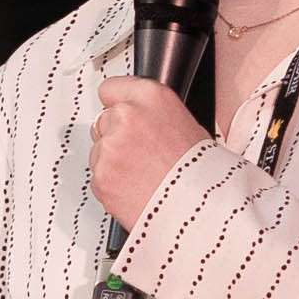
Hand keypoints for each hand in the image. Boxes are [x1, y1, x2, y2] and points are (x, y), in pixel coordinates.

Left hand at [88, 76, 210, 231]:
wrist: (201, 210)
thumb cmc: (201, 172)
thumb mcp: (185, 124)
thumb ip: (152, 114)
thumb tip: (134, 116)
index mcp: (152, 97)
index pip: (111, 88)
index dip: (117, 104)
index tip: (118, 111)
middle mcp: (127, 116)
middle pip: (103, 121)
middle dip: (116, 136)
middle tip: (141, 154)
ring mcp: (110, 147)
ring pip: (99, 150)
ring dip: (113, 161)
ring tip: (143, 175)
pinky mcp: (100, 176)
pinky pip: (98, 176)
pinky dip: (111, 184)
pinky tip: (136, 188)